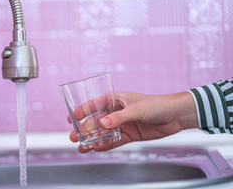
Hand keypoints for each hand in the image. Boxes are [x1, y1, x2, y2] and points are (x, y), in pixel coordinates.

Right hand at [69, 91, 197, 152]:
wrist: (176, 116)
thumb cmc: (157, 105)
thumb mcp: (136, 109)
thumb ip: (119, 118)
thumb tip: (102, 123)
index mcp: (116, 99)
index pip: (96, 104)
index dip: (83, 110)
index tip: (72, 118)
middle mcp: (117, 112)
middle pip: (97, 121)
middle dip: (85, 129)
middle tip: (74, 136)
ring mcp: (123, 124)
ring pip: (104, 132)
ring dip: (93, 139)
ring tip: (82, 146)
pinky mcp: (130, 135)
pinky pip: (114, 141)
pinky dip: (105, 145)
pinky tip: (96, 149)